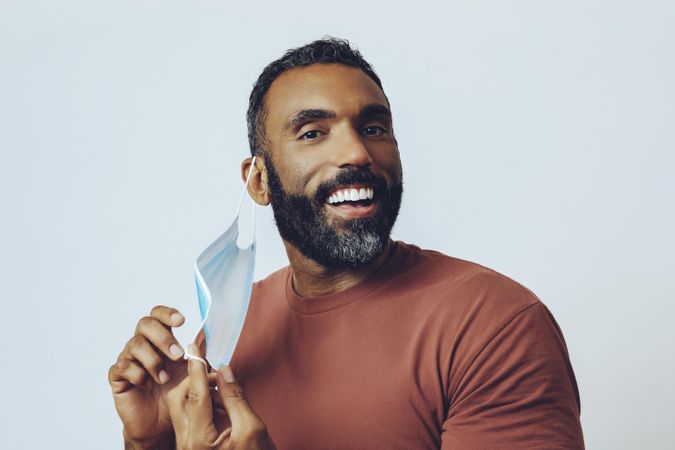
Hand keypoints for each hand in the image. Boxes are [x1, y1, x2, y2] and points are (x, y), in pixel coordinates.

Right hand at [108, 305, 188, 445]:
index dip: (167, 314)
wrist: (160, 424)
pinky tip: (147, 385)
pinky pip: (122, 366)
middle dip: (163, 338)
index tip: (181, 321)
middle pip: (145, 324)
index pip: (158, 315)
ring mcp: (128, 359)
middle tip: (177, 356)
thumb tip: (204, 335)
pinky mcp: (117, 376)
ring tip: (164, 379)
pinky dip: (138, 374)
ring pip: (134, 344)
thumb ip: (197, 355)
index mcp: (160, 339)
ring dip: (153, 361)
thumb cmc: (175, 395)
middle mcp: (143, 345)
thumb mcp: (191, 374)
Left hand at [169, 344, 275, 449]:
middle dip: (196, 380)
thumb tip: (224, 370)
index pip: (195, 396)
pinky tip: (221, 402)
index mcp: (199, 441)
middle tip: (214, 369)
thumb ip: (235, 397)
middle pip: (180, 400)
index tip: (195, 348)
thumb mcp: (251, 427)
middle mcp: (186, 444)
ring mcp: (186, 445)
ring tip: (222, 388)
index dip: (196, 369)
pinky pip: (189, 417)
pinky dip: (203, 404)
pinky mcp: (190, 444)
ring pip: (182, 407)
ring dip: (200, 392)